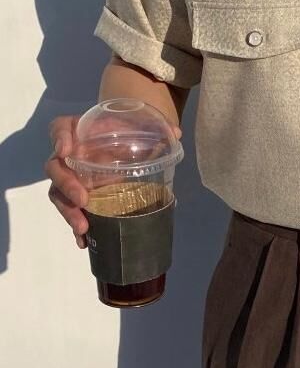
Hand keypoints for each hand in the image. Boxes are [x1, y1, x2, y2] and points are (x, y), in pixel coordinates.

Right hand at [45, 115, 182, 248]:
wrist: (124, 142)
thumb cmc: (124, 131)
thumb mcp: (136, 126)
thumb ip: (155, 127)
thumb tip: (176, 133)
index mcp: (78, 131)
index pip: (60, 128)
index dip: (59, 138)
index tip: (65, 150)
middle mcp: (69, 155)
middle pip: (55, 168)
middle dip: (66, 185)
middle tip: (83, 200)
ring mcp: (71, 177)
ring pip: (59, 194)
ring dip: (69, 212)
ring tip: (83, 228)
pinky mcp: (78, 196)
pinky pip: (71, 212)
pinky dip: (76, 228)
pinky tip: (84, 242)